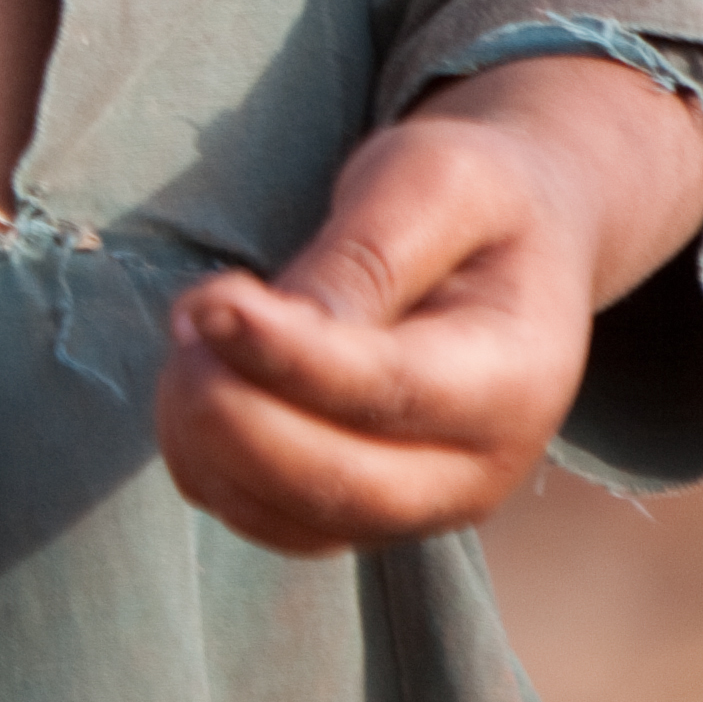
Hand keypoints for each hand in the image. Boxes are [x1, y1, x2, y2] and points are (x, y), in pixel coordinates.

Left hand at [156, 54, 702, 557]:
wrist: (511, 243)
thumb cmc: (473, 201)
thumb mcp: (433, 182)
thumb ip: (365, 256)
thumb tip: (268, 326)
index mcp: (514, 376)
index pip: (389, 391)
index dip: (288, 358)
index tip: (207, 306)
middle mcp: (476, 469)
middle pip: (339, 486)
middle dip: (235, 413)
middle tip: (189, 317)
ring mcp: (417, 506)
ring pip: (288, 516)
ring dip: (209, 436)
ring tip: (194, 333)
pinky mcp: (359, 514)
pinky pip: (263, 519)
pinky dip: (208, 461)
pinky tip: (202, 376)